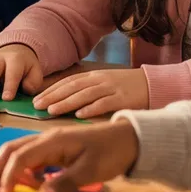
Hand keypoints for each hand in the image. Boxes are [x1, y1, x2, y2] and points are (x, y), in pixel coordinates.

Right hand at [0, 121, 138, 191]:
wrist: (130, 139)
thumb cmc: (112, 153)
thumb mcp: (92, 171)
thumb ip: (66, 183)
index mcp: (52, 141)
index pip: (20, 157)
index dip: (8, 176)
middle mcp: (46, 139)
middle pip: (10, 150)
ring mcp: (49, 143)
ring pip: (17, 152)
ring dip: (4, 168)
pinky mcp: (55, 150)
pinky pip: (30, 158)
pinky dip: (20, 170)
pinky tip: (24, 184)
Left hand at [34, 68, 149, 117]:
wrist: (154, 84)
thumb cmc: (126, 88)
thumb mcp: (104, 85)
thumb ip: (87, 91)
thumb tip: (63, 102)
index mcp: (94, 76)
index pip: (68, 82)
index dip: (51, 90)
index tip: (36, 99)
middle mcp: (100, 80)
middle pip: (73, 87)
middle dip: (53, 96)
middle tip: (37, 106)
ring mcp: (112, 88)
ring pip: (85, 94)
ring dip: (67, 102)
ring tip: (52, 110)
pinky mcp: (124, 98)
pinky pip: (105, 103)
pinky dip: (92, 108)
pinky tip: (79, 115)